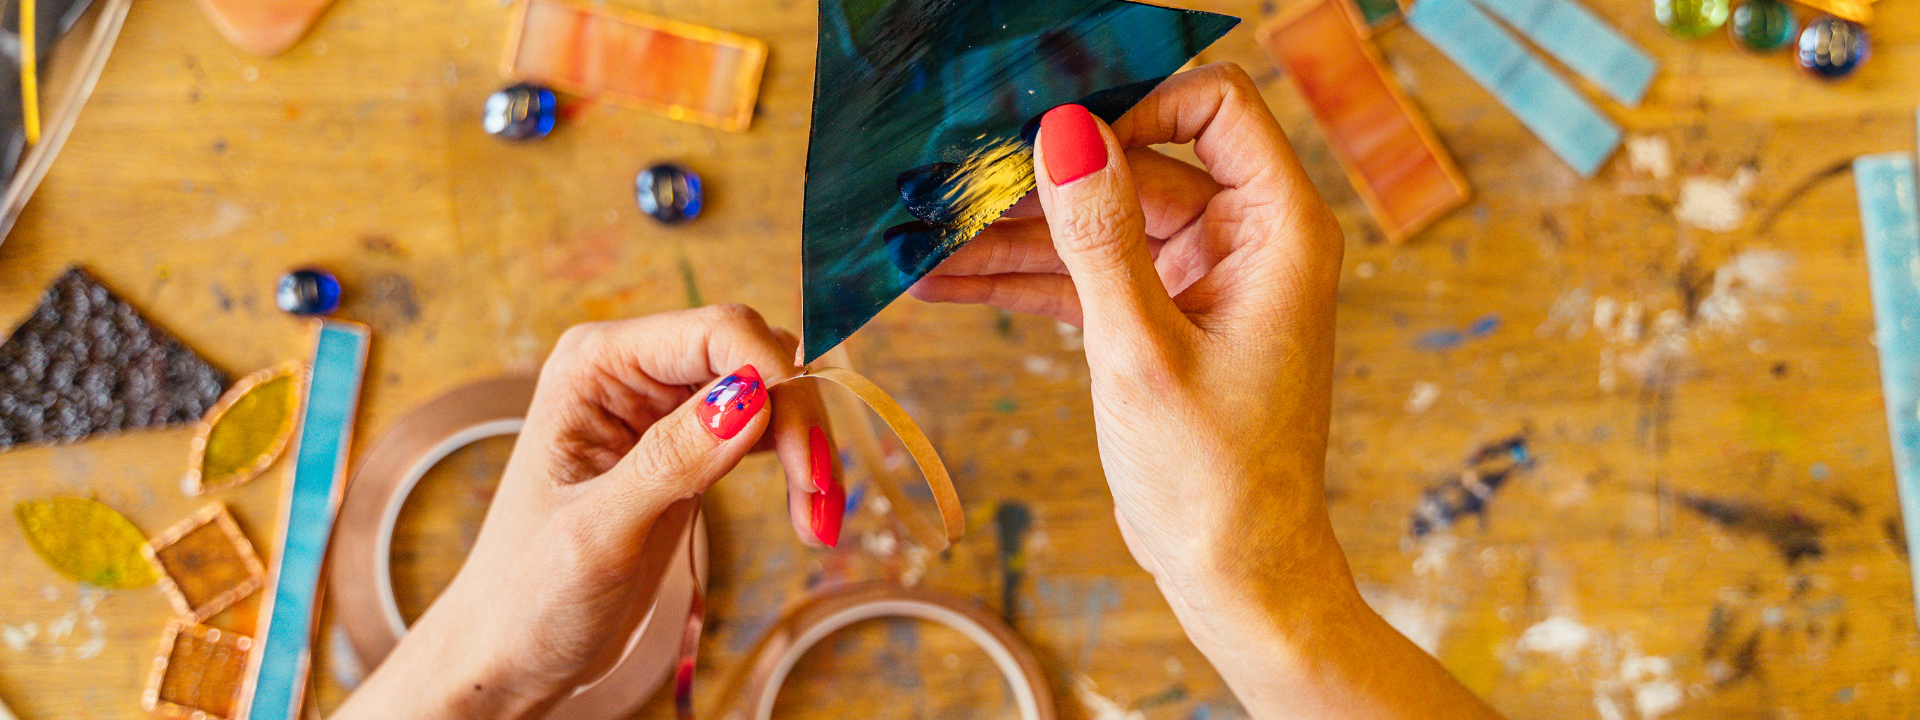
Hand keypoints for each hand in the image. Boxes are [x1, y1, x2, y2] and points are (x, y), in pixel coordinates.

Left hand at [332, 305, 846, 719]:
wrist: (514, 653)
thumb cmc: (530, 595)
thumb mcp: (596, 533)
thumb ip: (669, 461)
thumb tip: (750, 396)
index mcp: (594, 365)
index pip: (716, 331)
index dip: (775, 379)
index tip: (807, 460)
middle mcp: (632, 371)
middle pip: (755, 356)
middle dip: (799, 420)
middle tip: (820, 501)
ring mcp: (663, 408)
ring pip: (772, 394)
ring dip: (808, 449)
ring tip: (818, 524)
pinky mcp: (691, 448)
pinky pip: (766, 432)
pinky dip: (798, 469)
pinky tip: (810, 517)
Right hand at [912, 63, 1500, 718]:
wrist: (1234, 572)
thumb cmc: (1216, 477)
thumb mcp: (1142, 350)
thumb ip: (1101, 236)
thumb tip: (1065, 132)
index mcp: (1278, 230)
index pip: (1215, 106)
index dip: (1133, 105)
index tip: (1049, 135)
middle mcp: (1246, 239)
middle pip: (1134, 164)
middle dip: (1040, 178)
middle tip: (947, 183)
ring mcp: (1200, 278)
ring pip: (1096, 224)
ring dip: (1011, 235)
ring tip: (920, 238)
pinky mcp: (1160, 318)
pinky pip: (1086, 276)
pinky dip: (1023, 281)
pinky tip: (943, 281)